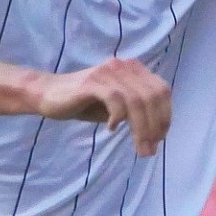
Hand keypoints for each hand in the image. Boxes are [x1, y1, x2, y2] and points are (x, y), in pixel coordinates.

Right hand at [37, 59, 171, 156]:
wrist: (50, 94)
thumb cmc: (87, 103)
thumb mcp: (120, 109)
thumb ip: (139, 116)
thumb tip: (158, 139)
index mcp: (134, 71)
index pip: (162, 91)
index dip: (165, 116)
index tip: (159, 138)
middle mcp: (124, 67)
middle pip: (152, 97)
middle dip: (155, 127)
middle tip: (148, 149)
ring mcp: (108, 73)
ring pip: (136, 101)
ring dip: (141, 129)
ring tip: (138, 147)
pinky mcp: (92, 82)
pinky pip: (115, 100)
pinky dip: (118, 117)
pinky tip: (111, 128)